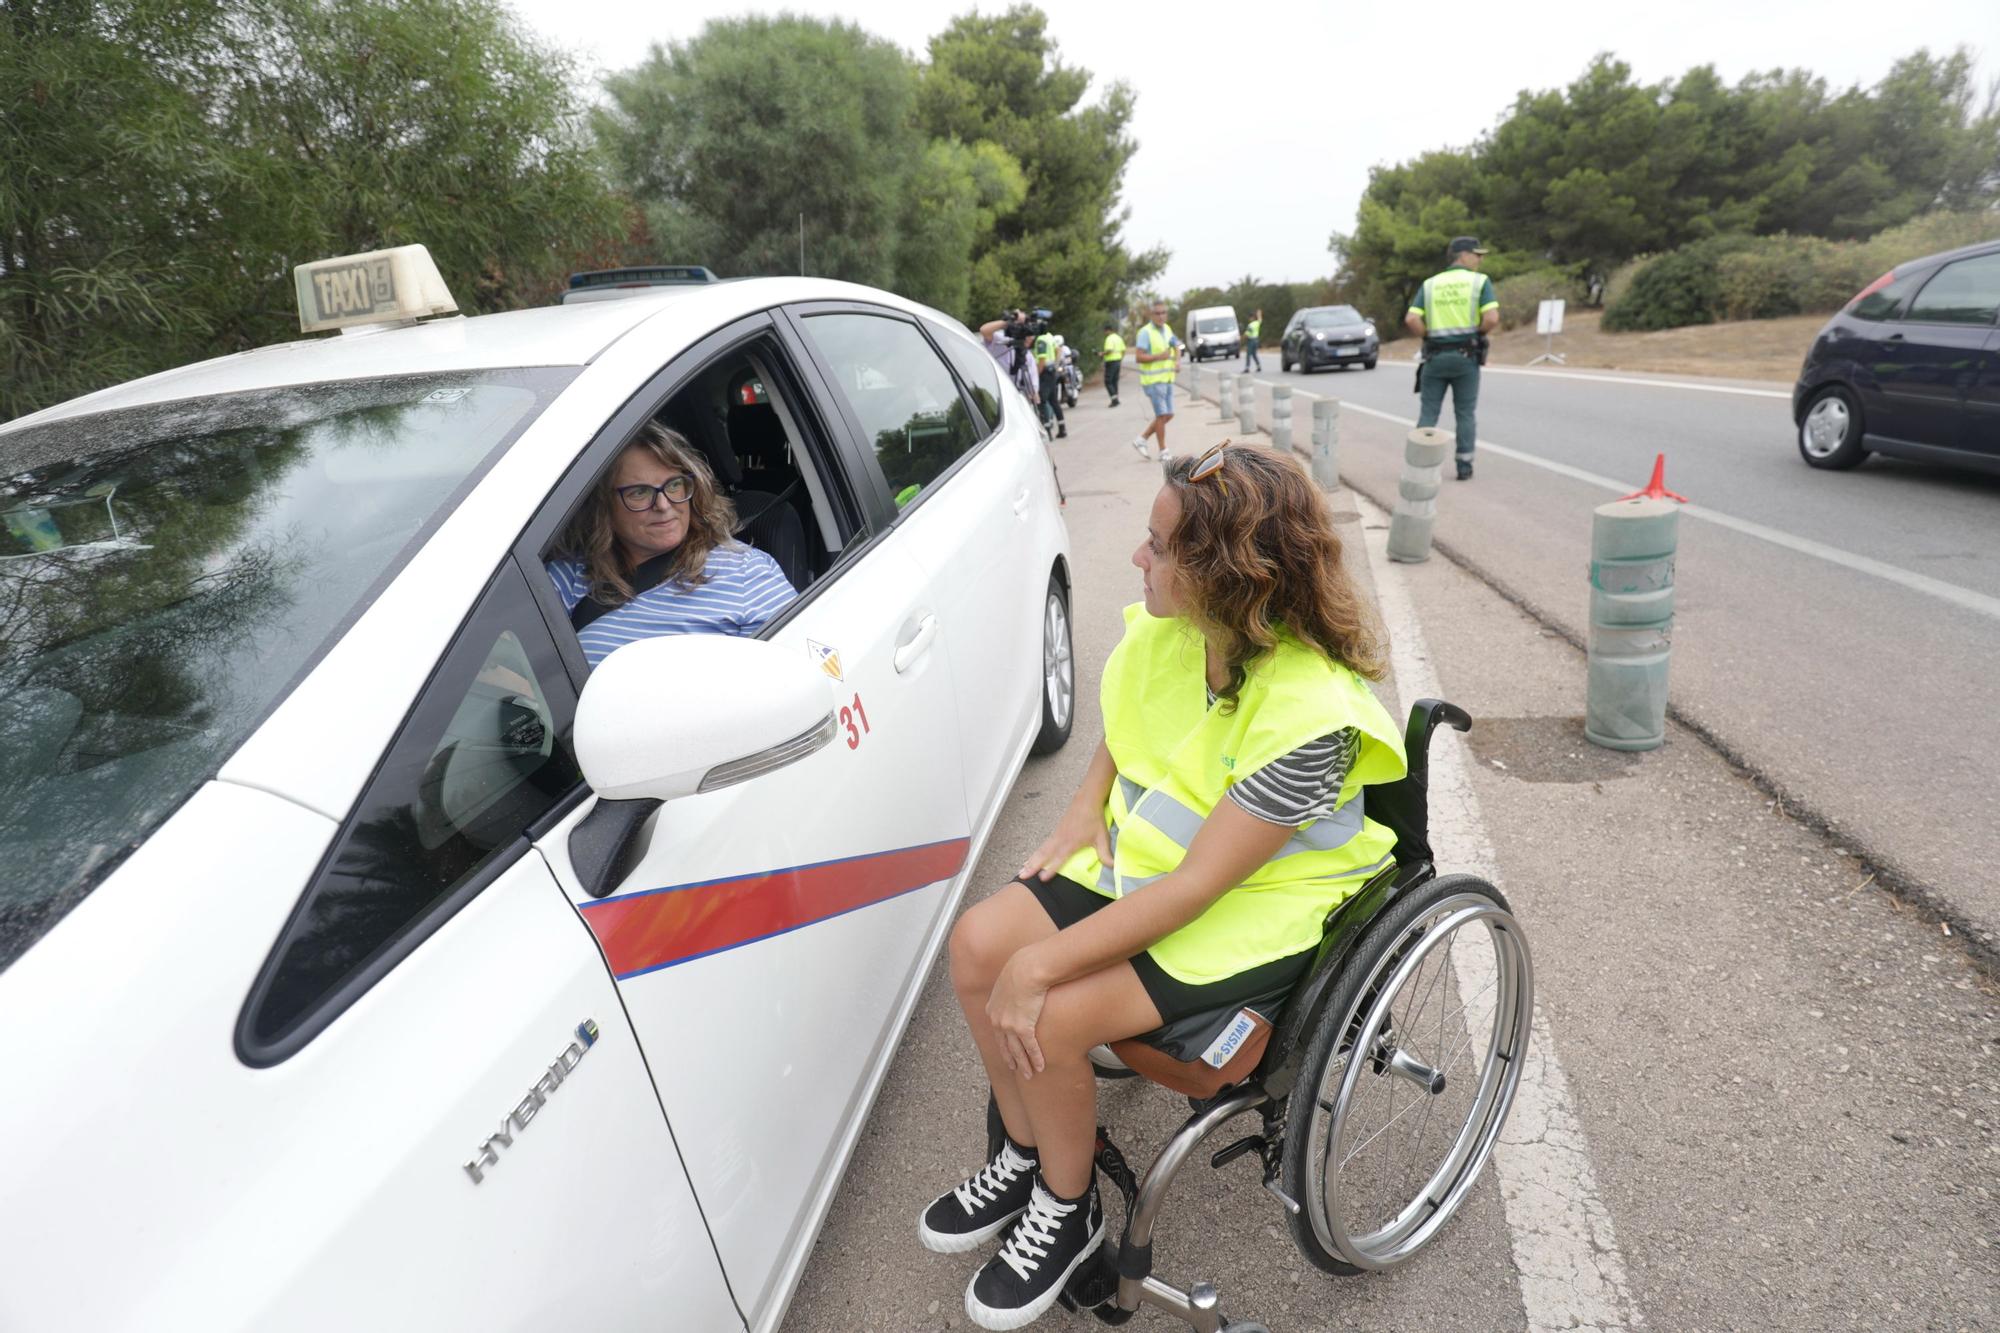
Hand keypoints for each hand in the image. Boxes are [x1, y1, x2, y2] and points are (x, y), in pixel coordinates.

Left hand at [987, 951, 1049, 1077]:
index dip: (1003, 1045)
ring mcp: (1009, 1026)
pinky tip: (1040, 1066)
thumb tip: (1014, 988)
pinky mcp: (1023, 1027)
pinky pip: (1030, 1048)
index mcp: (992, 1009)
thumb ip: (1008, 989)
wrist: (1027, 969)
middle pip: (1005, 1046)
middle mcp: (997, 1020)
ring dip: (1024, 1065)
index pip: (997, 1033)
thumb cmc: (1022, 969)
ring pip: (1017, 1051)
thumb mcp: (1008, 980)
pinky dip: (1035, 1059)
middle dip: (1011, 1060)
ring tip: (1029, 1074)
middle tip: (1016, 1069)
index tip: (1007, 1052)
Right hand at [1020, 801, 1112, 881]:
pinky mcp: (1055, 832)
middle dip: (1033, 866)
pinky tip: (1029, 859)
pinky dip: (1035, 854)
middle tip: (1022, 876)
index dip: (1051, 869)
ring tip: (1021, 871)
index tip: (1042, 878)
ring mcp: (1056, 835)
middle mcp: (1060, 840)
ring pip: (1041, 850)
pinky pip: (1043, 845)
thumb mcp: (1102, 837)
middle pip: (1044, 855)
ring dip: (1031, 861)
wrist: (1086, 800)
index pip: (1059, 858)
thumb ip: (1105, 853)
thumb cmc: (1094, 819)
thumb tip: (1113, 867)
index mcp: (1071, 843)